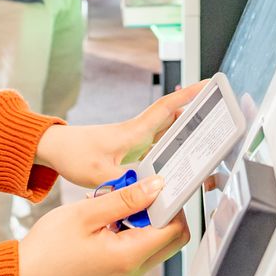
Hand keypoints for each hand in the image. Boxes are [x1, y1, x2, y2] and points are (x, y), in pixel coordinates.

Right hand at [17, 176, 188, 275]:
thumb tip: (156, 186)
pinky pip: (140, 245)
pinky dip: (134, 226)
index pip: (174, 228)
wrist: (26, 273)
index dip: (173, 203)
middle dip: (164, 210)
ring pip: (157, 240)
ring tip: (119, 200)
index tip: (162, 183)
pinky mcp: (118, 268)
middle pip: (172, 237)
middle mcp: (134, 269)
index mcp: (129, 256)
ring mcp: (127, 271)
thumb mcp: (87, 213)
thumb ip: (125, 199)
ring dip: (147, 217)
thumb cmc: (49, 247)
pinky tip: (110, 213)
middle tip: (141, 189)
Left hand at [35, 82, 205, 188]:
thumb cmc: (74, 154)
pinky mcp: (129, 152)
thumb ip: (126, 183)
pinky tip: (178, 164)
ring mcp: (134, 142)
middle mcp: (138, 133)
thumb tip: (152, 189)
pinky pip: (157, 150)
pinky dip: (170, 153)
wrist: (55, 150)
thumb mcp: (99, 173)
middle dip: (197, 115)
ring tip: (207, 142)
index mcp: (134, 131)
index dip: (189, 96)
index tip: (208, 86)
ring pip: (167, 135)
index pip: (167, 108)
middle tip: (219, 116)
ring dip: (185, 135)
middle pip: (174, 120)